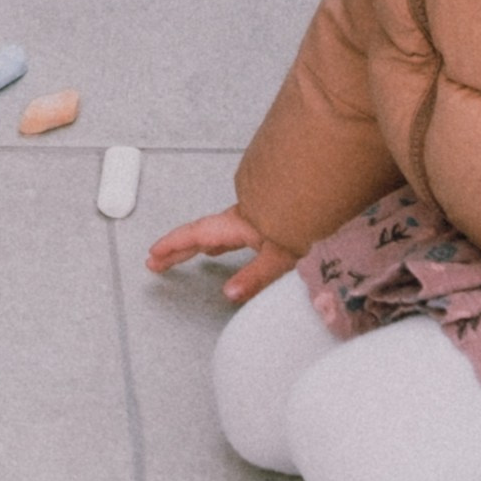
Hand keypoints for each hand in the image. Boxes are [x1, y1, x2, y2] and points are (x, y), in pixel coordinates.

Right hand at [145, 208, 296, 307]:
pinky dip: (216, 240)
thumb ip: (254, 276)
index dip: (173, 245)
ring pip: (214, 230)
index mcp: (238, 224)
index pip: (197, 235)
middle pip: (200, 232)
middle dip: (176, 247)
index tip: (153, 255)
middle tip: (155, 262)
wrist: (326, 185)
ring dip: (195, 243)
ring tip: (180, 255)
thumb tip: (227, 294)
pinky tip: (220, 246)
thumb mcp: (282, 254)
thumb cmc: (309, 216)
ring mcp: (252, 214)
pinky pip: (228, 229)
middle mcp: (241, 217)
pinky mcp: (264, 215)